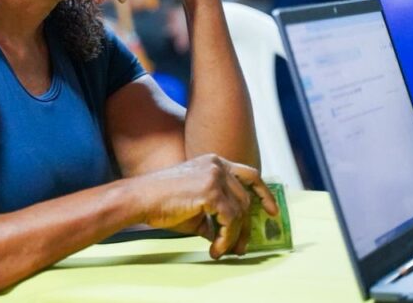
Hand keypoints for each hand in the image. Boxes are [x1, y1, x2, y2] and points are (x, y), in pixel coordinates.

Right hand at [133, 154, 277, 258]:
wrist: (140, 199)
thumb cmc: (163, 203)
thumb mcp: (196, 208)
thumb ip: (217, 214)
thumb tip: (234, 236)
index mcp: (214, 162)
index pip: (249, 174)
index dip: (264, 193)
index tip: (272, 212)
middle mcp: (217, 165)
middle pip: (246, 199)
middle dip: (246, 227)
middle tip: (241, 248)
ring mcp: (215, 175)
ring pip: (240, 212)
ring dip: (233, 236)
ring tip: (222, 250)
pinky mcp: (210, 190)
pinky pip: (230, 220)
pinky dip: (226, 238)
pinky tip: (215, 248)